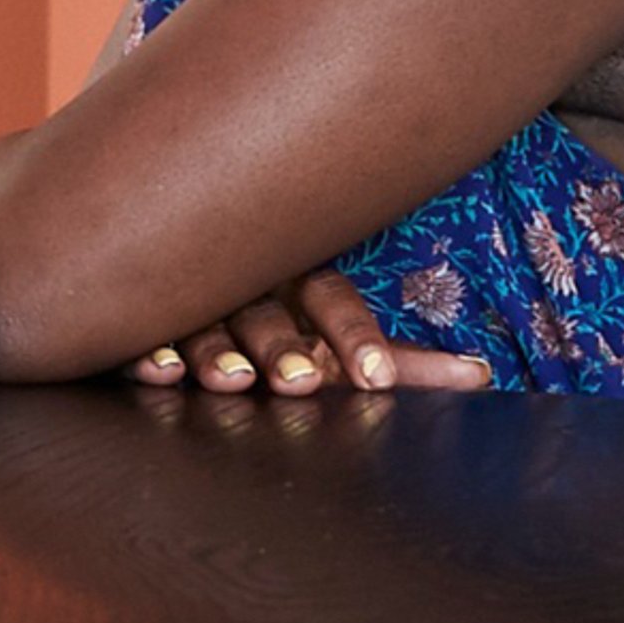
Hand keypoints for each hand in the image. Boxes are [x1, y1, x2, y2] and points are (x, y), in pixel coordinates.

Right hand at [129, 266, 490, 399]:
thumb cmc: (286, 308)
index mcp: (300, 278)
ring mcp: (194, 298)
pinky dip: (149, 350)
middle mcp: (249, 282)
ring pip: (206, 322)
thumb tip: (482, 376)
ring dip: (219, 353)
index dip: (357, 337)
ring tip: (235, 382)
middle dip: (286, 348)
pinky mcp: (144, 316)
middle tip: (303, 383)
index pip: (335, 301)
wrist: (189, 238)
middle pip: (269, 314)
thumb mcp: (340, 331)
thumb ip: (405, 360)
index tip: (378, 381)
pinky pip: (141, 332)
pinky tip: (159, 372)